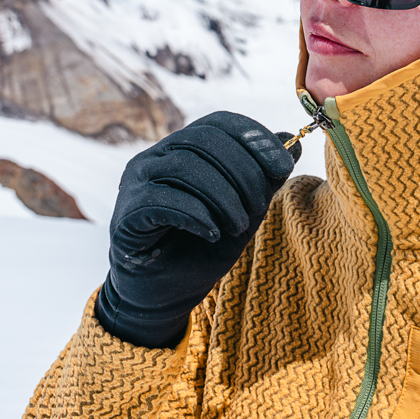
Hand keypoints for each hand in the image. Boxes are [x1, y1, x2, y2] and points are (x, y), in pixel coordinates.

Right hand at [95, 111, 298, 346]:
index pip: (219, 123)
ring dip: (223, 197)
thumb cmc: (203, 249)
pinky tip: (212, 234)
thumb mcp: (245, 211)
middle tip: (257, 208)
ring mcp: (137, 181)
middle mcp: (157, 156)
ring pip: (185, 166)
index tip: (283, 166)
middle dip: (243, 172)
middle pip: (204, 140)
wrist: (166, 295)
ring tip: (238, 226)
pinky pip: (162, 199)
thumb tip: (292, 143)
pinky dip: (196, 215)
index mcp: (184, 148)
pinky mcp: (126, 212)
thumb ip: (264, 178)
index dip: (254, 138)